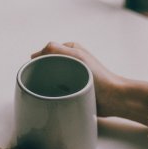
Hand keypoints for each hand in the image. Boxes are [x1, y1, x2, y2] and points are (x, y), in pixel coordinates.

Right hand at [32, 42, 147, 124]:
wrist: (113, 98)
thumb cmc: (99, 77)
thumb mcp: (77, 57)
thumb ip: (56, 49)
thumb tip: (35, 54)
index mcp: (70, 50)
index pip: (46, 52)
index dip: (38, 60)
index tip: (33, 71)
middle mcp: (70, 61)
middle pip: (46, 65)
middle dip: (40, 73)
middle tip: (37, 84)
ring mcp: (71, 76)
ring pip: (50, 79)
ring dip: (45, 85)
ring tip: (44, 92)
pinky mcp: (72, 90)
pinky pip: (56, 90)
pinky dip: (51, 93)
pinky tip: (49, 99)